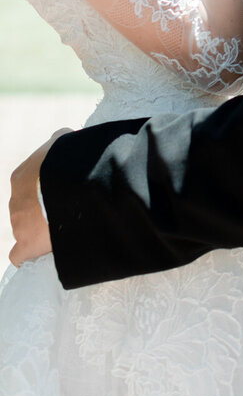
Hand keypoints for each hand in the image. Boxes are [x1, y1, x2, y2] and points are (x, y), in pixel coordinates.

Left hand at [8, 129, 70, 265]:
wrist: (73, 185)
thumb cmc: (69, 160)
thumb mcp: (65, 140)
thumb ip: (60, 142)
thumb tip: (66, 139)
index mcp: (21, 177)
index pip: (30, 185)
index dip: (46, 190)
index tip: (63, 191)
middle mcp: (15, 201)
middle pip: (27, 209)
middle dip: (43, 210)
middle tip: (66, 209)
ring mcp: (18, 224)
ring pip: (25, 229)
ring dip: (40, 230)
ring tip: (63, 228)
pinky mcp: (26, 245)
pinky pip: (20, 255)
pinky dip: (28, 254)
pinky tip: (42, 252)